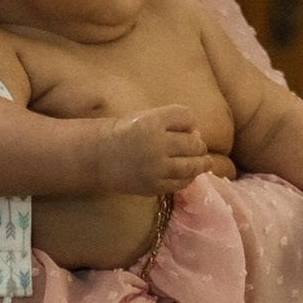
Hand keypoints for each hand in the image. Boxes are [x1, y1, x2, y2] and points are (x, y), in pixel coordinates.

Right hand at [95, 104, 216, 194]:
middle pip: (193, 143)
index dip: (191, 123)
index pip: (186, 117)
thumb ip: (170, 121)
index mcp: (153, 121)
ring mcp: (156, 168)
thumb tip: (197, 135)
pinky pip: (180, 183)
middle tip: (199, 147)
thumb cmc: (124, 133)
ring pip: (191, 166)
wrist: (98, 157)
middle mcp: (157, 144)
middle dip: (199, 146)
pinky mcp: (154, 186)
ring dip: (201, 164)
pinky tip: (188, 175)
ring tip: (204, 162)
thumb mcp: (145, 117)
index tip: (188, 128)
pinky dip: (188, 178)